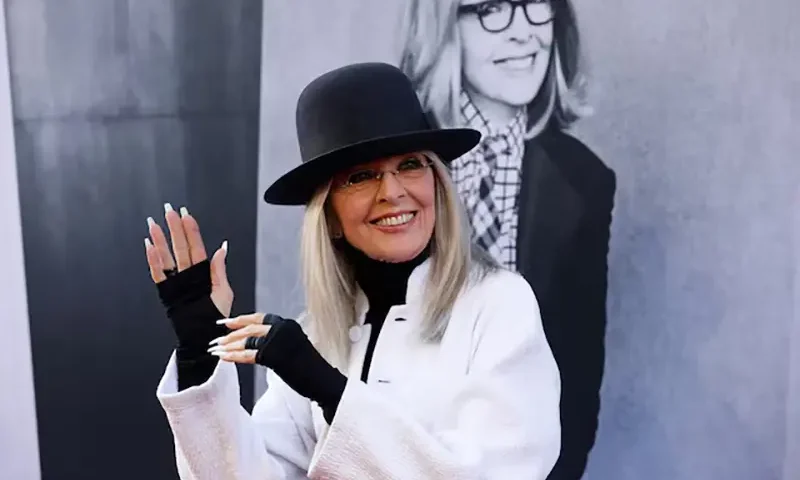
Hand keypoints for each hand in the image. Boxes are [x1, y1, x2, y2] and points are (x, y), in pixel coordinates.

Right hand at [144, 204, 232, 316]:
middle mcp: (188, 273)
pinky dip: (153, 261)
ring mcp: (177, 281)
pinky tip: (149, 247)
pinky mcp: (167, 291)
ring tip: (153, 225)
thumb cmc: (216, 315)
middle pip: (179, 246)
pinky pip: (158, 274)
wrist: (204, 334)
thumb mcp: (223, 291)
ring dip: (160, 241)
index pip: (196, 246)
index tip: (186, 214)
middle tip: (168, 210)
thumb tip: (222, 247)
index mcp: (203, 271)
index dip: (191, 230)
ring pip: (167, 256)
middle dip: (174, 228)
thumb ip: (219, 269)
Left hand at [208, 312, 346, 421]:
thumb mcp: (293, 348)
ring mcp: (278, 340)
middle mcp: (282, 328)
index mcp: (287, 324)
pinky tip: (223, 358)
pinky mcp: (274, 355)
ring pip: (246, 341)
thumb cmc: (310, 369)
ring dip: (228, 346)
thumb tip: (256, 346)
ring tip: (215, 350)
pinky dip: (233, 356)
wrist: (322, 381)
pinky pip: (248, 355)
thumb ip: (276, 343)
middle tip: (216, 339)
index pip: (260, 317)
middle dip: (230, 334)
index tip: (226, 322)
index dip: (241, 319)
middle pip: (250, 328)